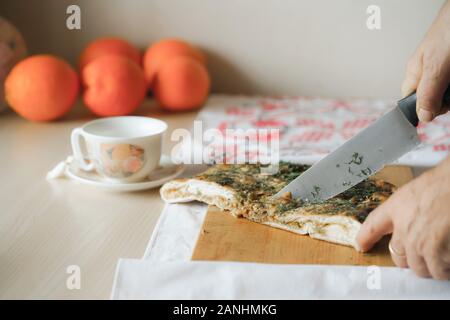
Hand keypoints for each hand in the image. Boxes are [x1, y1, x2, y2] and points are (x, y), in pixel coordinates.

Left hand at [357, 157, 449, 279]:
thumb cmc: (446, 183)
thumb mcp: (418, 190)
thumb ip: (411, 209)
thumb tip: (417, 221)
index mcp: (396, 208)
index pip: (372, 226)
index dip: (365, 237)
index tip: (361, 245)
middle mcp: (403, 230)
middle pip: (399, 258)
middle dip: (412, 259)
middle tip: (425, 254)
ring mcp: (420, 244)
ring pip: (421, 269)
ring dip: (434, 266)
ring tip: (445, 256)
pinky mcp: (438, 254)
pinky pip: (442, 270)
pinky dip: (449, 267)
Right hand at [402, 1, 449, 121]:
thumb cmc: (448, 31)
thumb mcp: (435, 67)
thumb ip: (427, 93)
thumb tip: (422, 117)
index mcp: (414, 74)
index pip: (411, 102)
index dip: (423, 109)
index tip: (438, 107)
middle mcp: (427, 74)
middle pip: (432, 99)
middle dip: (444, 101)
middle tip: (449, 91)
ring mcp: (443, 71)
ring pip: (446, 93)